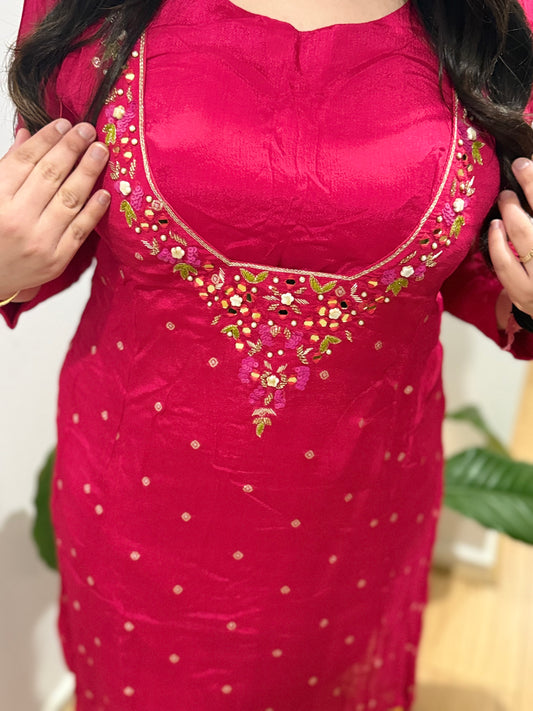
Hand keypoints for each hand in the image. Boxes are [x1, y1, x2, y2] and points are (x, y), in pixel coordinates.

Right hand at [0, 119, 109, 302]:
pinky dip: (94, 210)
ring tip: (101, 152)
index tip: (64, 123)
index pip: (25, 160)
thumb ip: (9, 166)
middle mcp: (17, 218)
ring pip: (69, 200)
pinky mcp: (56, 260)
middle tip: (89, 131)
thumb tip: (28, 134)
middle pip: (50, 175)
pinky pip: (80, 230)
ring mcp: (38, 241)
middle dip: (72, 148)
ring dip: (88, 172)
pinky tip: (104, 192)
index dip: (47, 139)